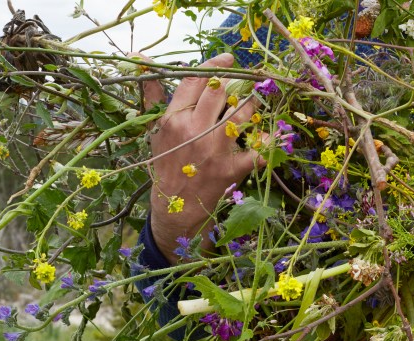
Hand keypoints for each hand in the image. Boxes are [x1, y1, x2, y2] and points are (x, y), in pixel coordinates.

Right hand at [136, 51, 263, 262]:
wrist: (175, 208)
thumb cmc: (167, 166)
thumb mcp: (155, 131)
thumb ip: (153, 96)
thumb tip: (140, 59)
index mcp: (174, 119)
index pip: (195, 80)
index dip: (214, 65)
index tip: (228, 59)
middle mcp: (195, 130)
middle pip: (221, 91)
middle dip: (236, 81)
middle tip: (245, 79)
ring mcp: (215, 149)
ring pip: (243, 113)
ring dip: (252, 104)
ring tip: (254, 103)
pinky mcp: (233, 168)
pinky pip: (258, 149)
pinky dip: (268, 141)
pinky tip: (272, 135)